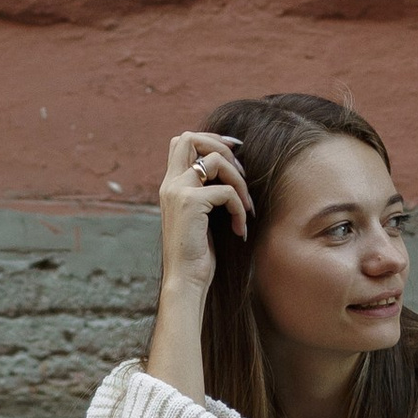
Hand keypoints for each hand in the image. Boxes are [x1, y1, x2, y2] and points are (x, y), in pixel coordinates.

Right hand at [156, 129, 250, 295]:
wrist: (185, 280)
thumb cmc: (197, 253)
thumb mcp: (199, 216)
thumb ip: (205, 192)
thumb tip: (231, 171)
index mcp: (170, 185)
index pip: (182, 141)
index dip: (210, 139)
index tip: (234, 152)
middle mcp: (170, 184)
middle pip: (191, 137)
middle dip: (222, 147)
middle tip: (241, 172)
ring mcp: (178, 191)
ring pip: (215, 161)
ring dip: (239, 181)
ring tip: (246, 207)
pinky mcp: (190, 203)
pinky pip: (226, 191)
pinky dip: (240, 208)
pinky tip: (240, 229)